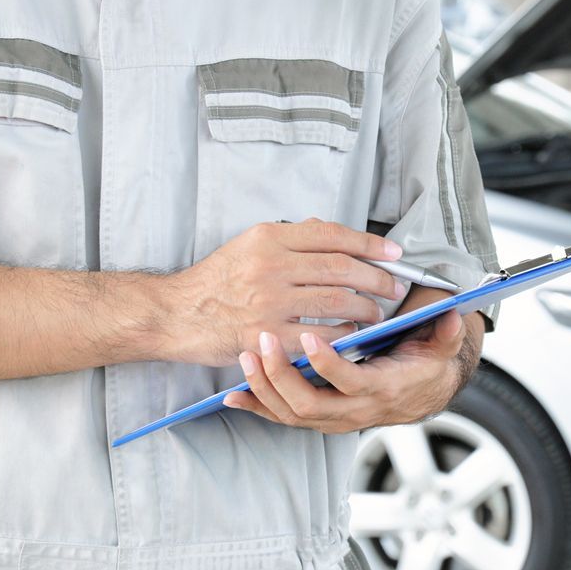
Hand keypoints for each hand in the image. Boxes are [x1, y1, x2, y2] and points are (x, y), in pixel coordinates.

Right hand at [157, 219, 406, 365]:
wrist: (175, 313)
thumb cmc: (215, 280)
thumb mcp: (248, 244)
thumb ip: (291, 239)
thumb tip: (334, 235)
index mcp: (270, 237)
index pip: (333, 235)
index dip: (370, 244)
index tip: (394, 254)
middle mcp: (271, 264)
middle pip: (342, 267)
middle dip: (377, 278)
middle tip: (394, 287)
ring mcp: (269, 300)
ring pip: (337, 300)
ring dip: (366, 307)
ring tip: (377, 312)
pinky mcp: (267, 334)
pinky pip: (320, 334)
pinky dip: (344, 334)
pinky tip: (353, 334)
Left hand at [222, 309, 474, 432]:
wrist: (420, 394)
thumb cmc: (423, 364)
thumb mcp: (441, 348)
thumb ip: (445, 333)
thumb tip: (452, 314)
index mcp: (382, 390)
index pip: (349, 382)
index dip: (326, 362)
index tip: (306, 335)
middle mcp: (354, 411)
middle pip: (309, 404)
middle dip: (281, 376)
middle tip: (262, 342)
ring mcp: (332, 418)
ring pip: (291, 413)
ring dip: (264, 388)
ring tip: (246, 356)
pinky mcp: (317, 418)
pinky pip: (282, 417)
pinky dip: (257, 407)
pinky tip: (233, 395)